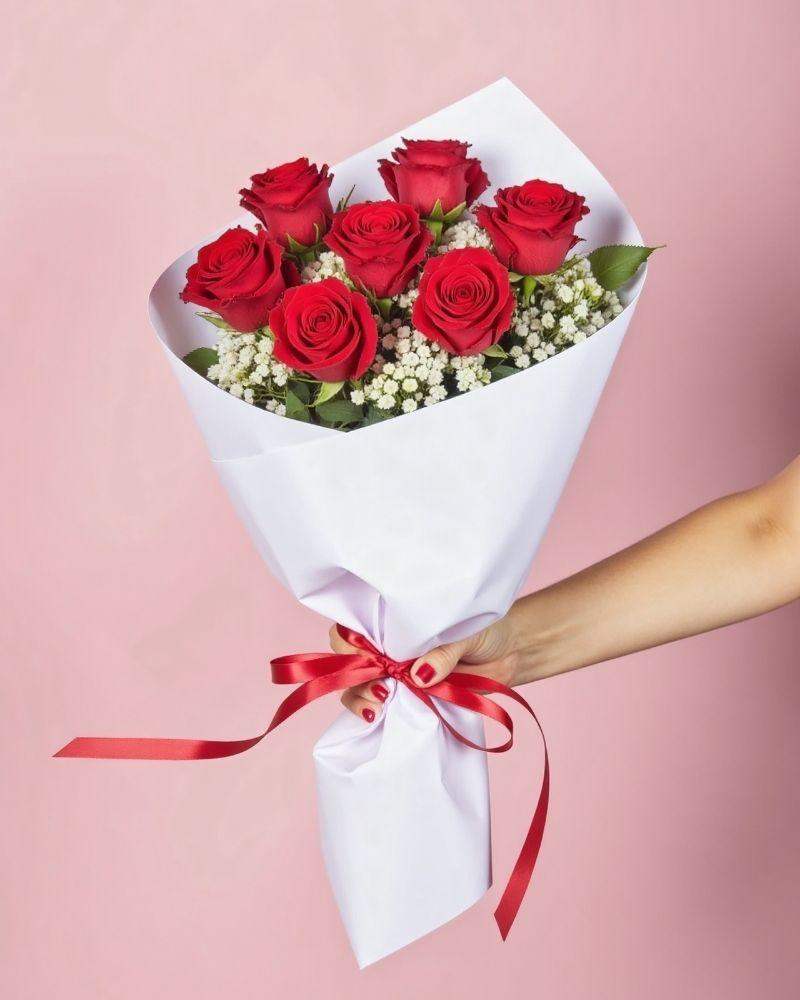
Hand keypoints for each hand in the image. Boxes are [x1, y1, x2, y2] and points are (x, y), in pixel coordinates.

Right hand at [331, 616, 521, 721]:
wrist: (510, 652)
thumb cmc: (485, 629)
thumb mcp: (466, 632)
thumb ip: (443, 651)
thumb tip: (419, 675)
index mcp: (395, 621)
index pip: (353, 627)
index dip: (349, 643)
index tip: (365, 657)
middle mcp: (388, 647)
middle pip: (351, 660)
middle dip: (354, 676)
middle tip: (380, 689)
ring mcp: (396, 674)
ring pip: (359, 686)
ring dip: (360, 697)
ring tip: (378, 706)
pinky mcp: (408, 697)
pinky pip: (380, 706)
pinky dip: (372, 713)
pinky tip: (377, 717)